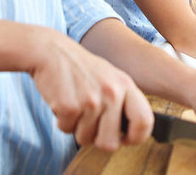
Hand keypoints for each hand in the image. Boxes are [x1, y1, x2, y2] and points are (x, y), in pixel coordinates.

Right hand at [29, 30, 153, 151]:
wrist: (51, 51)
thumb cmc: (80, 68)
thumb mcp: (110, 78)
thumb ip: (123, 101)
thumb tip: (130, 133)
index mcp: (125, 86)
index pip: (144, 121)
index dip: (135, 137)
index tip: (124, 138)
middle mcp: (111, 93)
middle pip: (110, 144)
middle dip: (97, 139)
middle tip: (90, 123)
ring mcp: (91, 100)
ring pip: (85, 139)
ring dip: (76, 127)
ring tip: (75, 104)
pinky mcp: (69, 106)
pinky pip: (66, 130)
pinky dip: (61, 121)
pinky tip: (62, 101)